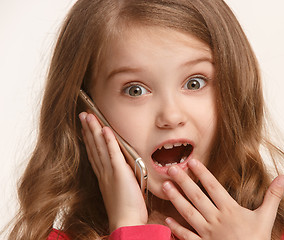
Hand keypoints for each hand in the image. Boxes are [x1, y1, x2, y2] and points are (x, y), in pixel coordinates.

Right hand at [79, 112, 146, 231]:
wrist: (126, 221)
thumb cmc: (127, 209)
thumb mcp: (121, 190)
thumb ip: (120, 177)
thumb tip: (122, 168)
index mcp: (104, 176)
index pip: (95, 153)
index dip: (89, 139)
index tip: (85, 127)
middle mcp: (104, 172)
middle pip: (93, 146)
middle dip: (88, 129)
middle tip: (83, 115)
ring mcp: (110, 172)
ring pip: (100, 146)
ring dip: (94, 130)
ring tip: (89, 116)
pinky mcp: (119, 173)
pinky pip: (113, 153)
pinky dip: (109, 140)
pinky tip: (104, 129)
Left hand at [162, 159, 283, 239]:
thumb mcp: (267, 218)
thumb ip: (272, 196)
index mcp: (230, 210)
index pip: (213, 187)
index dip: (202, 173)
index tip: (192, 161)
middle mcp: (216, 219)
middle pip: (197, 196)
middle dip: (183, 181)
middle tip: (171, 168)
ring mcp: (207, 233)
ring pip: (188, 213)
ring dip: (176, 199)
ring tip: (165, 186)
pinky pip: (187, 236)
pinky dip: (177, 229)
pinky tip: (167, 220)